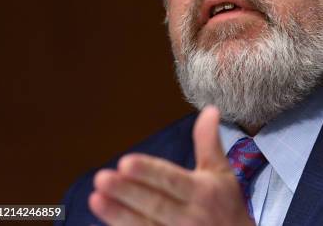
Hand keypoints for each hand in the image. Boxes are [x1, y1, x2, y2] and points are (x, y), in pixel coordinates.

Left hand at [89, 106, 253, 224]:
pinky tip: (103, 219)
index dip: (149, 172)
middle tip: (102, 177)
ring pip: (144, 225)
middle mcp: (190, 216)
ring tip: (95, 198)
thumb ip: (209, 142)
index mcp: (202, 192)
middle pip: (154, 203)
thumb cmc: (227, 206)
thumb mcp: (221, 172)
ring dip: (117, 214)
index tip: (126, 162)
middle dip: (127, 192)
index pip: (171, 180)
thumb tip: (209, 109)